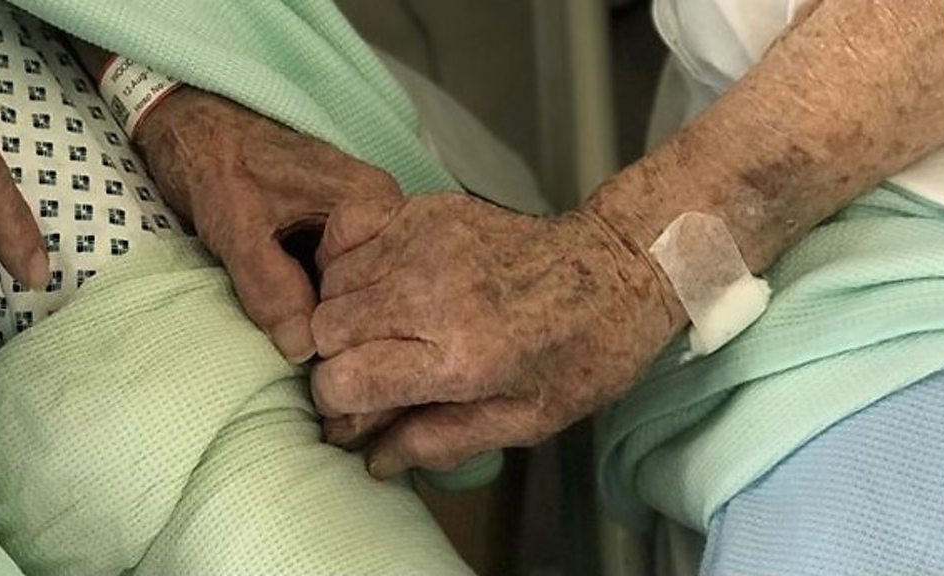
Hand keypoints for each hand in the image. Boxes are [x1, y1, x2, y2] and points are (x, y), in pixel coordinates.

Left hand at [135, 88, 402, 362]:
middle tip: (309, 357)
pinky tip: (292, 322)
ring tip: (300, 346)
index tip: (327, 357)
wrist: (190, 129)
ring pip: (349, 291)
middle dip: (342, 325)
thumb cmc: (215, 162)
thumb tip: (304, 348)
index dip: (356, 326)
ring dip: (323, 316)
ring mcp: (354, 228)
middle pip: (372, 291)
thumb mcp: (239, 228)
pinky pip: (330, 281)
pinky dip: (310, 302)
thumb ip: (271, 287)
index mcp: (373, 205)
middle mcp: (377, 217)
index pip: (387, 284)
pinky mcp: (329, 236)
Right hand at [311, 193, 680, 477]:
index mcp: (462, 356)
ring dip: (342, 313)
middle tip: (375, 370)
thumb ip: (443, 441)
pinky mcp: (427, 209)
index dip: (341, 406)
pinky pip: (349, 231)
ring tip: (383, 328)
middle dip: (338, 360)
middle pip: (327, 329)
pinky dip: (347, 260)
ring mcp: (427, 242)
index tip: (361, 411)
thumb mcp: (527, 420)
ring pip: (330, 282)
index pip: (344, 380)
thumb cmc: (583, 351)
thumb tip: (375, 459)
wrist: (616, 268)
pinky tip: (380, 282)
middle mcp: (435, 294)